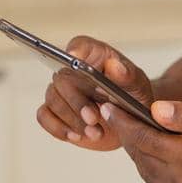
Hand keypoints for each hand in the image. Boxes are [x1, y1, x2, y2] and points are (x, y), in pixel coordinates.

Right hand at [35, 35, 154, 151]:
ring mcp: (61, 91)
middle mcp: (72, 70)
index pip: (79, 45)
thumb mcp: (137, 85)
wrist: (130, 120)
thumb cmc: (132, 95)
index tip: (74, 59)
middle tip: (93, 118)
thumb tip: (114, 66)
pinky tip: (76, 136)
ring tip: (94, 132)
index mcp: (94, 55)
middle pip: (62, 79)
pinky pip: (45, 117)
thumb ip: (128, 75)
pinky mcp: (55, 111)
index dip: (75, 51)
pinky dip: (59, 128)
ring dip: (72, 119)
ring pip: (53, 100)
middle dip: (77, 101)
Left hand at [102, 99, 181, 182]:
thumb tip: (155, 110)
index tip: (109, 108)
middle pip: (141, 156)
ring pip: (148, 174)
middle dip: (130, 136)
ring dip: (142, 154)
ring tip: (141, 135)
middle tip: (121, 117)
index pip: (142, 138)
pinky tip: (162, 157)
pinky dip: (155, 171)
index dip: (123, 122)